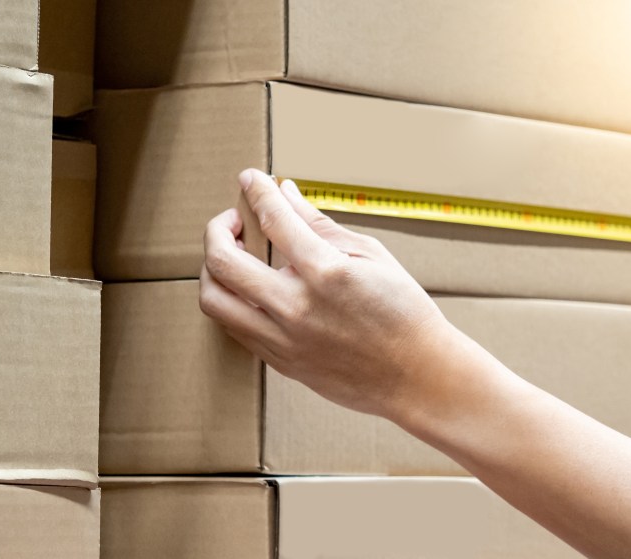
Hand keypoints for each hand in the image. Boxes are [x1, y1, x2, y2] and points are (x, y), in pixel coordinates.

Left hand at [199, 169, 458, 418]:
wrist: (417, 376)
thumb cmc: (404, 313)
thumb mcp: (372, 256)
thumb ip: (322, 224)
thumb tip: (287, 194)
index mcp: (327, 274)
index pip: (274, 219)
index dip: (257, 191)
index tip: (251, 179)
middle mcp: (296, 308)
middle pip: (223, 260)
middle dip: (218, 228)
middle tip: (234, 220)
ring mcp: (284, 340)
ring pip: (214, 299)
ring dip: (213, 268)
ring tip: (233, 255)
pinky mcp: (281, 362)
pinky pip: (233, 327)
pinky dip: (232, 299)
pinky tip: (250, 288)